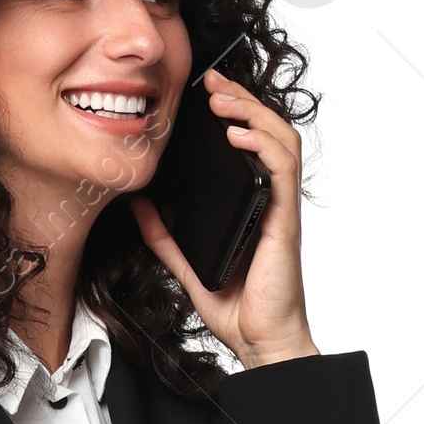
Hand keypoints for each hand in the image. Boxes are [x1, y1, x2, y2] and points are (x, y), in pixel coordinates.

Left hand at [131, 69, 316, 368]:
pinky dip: (263, 144)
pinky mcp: (284, 219)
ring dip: (253, 112)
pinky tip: (239, 134)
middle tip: (211, 82)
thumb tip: (139, 206)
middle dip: (241, 98)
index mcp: (250, 202)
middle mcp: (269, 198)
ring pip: (281, 139)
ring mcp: (279, 206)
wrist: (258, 341)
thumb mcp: (186, 264)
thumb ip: (165, 237)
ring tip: (223, 99)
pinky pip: (282, 169)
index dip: (232, 110)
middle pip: (267, 129)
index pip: (249, 141)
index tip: (204, 91)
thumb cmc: (236, 307)